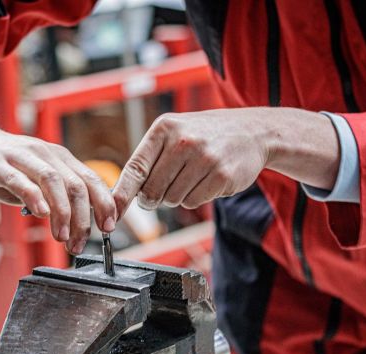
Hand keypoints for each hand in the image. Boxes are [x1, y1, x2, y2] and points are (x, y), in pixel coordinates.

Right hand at [0, 125, 116, 253]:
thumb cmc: (3, 163)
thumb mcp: (35, 179)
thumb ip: (53, 197)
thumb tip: (73, 224)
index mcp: (60, 158)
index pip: (91, 181)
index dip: (104, 205)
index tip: (109, 228)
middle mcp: (46, 153)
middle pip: (75, 185)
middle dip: (82, 219)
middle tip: (77, 244)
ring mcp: (22, 156)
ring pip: (52, 181)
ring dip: (61, 212)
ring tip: (61, 236)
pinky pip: (19, 179)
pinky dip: (34, 196)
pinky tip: (40, 214)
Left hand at [112, 108, 338, 216]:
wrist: (251, 131)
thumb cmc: (205, 135)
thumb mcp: (174, 133)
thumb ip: (149, 159)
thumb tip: (121, 195)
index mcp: (164, 128)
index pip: (135, 168)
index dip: (122, 195)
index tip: (113, 213)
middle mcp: (183, 141)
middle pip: (151, 191)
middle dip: (154, 198)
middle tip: (166, 188)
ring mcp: (204, 158)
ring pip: (172, 199)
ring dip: (177, 196)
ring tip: (192, 177)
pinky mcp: (221, 176)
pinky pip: (193, 202)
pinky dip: (195, 198)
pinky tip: (207, 180)